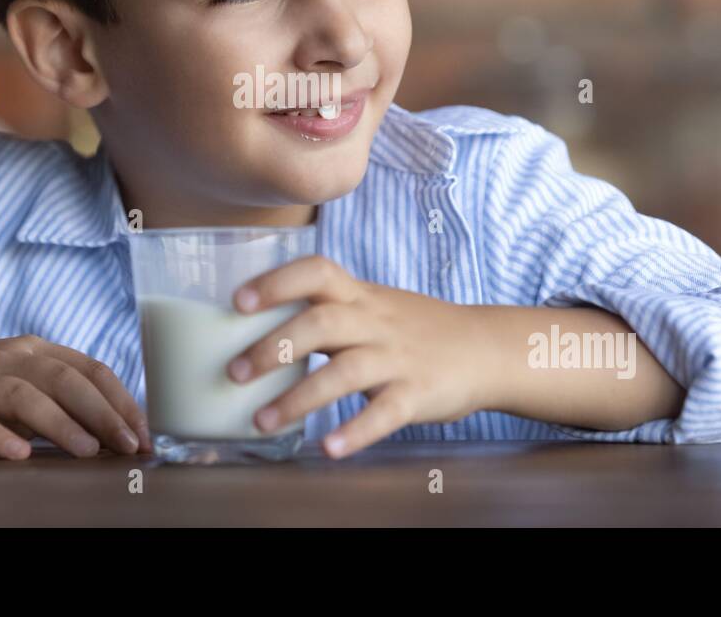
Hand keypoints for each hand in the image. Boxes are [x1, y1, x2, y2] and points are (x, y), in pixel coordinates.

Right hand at [0, 335, 150, 459]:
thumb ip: (57, 400)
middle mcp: (10, 358)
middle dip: (104, 413)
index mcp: (35, 351)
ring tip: (88, 451)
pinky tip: (18, 455)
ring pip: (25, 396)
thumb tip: (112, 432)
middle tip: (129, 445)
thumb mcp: (17, 385)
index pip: (91, 370)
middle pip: (66, 380)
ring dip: (61, 424)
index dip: (122, 401)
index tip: (145, 435)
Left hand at [225, 256, 485, 458]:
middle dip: (272, 347)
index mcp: (359, 296)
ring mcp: (398, 358)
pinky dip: (355, 431)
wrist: (486, 348)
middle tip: (233, 372)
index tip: (238, 301)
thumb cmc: (416, 329)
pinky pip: (385, 413)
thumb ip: (326, 311)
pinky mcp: (418, 394)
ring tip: (262, 421)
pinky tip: (328, 449)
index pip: (316, 271)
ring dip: (299, 398)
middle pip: (321, 324)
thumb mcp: (373, 307)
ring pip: (346, 372)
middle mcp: (375, 322)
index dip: (276, 283)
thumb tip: (258, 327)